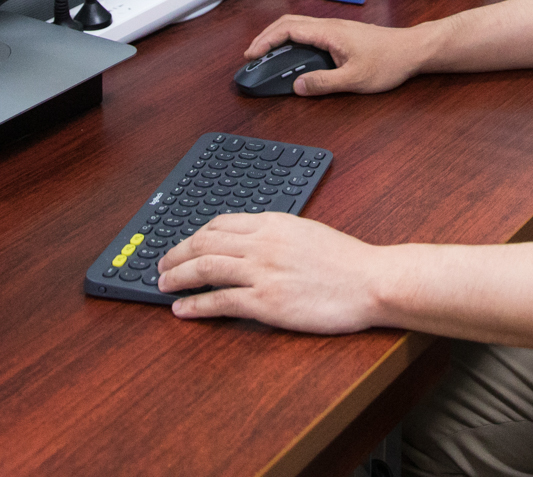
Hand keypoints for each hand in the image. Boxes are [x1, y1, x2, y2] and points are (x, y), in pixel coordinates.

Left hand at [158, 212, 382, 331]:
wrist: (371, 281)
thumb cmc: (347, 261)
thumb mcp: (308, 233)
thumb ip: (278, 234)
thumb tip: (254, 240)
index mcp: (274, 223)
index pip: (221, 223)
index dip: (195, 234)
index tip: (184, 243)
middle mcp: (263, 243)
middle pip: (204, 243)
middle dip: (176, 253)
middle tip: (161, 263)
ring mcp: (262, 272)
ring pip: (205, 268)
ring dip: (177, 277)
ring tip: (162, 284)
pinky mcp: (266, 302)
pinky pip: (219, 301)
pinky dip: (195, 305)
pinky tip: (182, 309)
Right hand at [242, 14, 420, 95]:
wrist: (412, 50)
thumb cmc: (389, 61)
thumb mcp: (355, 79)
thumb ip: (323, 83)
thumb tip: (298, 86)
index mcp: (330, 32)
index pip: (288, 29)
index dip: (265, 40)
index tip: (251, 54)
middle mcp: (331, 26)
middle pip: (289, 23)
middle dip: (266, 36)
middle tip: (253, 54)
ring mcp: (337, 29)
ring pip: (300, 26)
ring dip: (280, 37)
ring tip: (267, 54)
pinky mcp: (342, 35)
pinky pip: (310, 32)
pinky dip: (294, 40)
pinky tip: (293, 54)